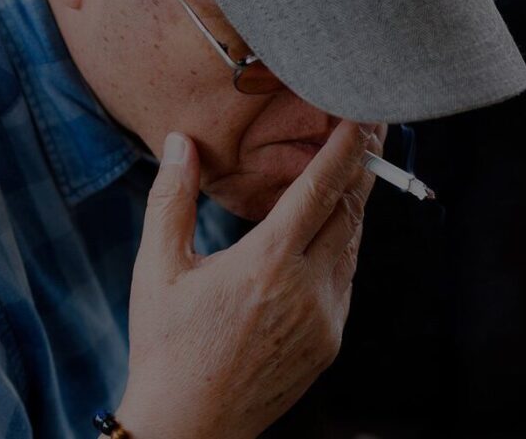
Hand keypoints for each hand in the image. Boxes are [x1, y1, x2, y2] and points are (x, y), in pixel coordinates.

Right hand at [115, 120, 387, 438]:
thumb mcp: (157, 269)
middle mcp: (306, 289)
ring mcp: (325, 320)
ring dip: (355, 205)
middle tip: (368, 130)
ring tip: (356, 172)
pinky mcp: (328, 344)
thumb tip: (179, 142)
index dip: (346, 148)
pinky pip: (346, 281)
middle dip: (360, 167)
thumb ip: (171, 198)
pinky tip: (333, 233)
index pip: (320, 189)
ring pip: (353, 246)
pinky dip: (345, 247)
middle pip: (349, 211)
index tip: (361, 117)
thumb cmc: (165, 346)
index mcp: (266, 263)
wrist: (188, 425)